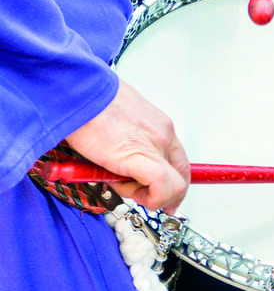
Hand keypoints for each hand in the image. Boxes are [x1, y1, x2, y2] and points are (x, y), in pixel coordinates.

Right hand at [65, 80, 190, 212]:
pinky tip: (125, 188)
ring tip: (116, 180)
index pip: (178, 161)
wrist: (74, 90)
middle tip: (146, 199)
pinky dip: (151, 198)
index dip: (173, 185)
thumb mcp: (116, 117)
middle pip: (182, 175)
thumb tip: (117, 157)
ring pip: (173, 185)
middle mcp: (162, 133)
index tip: (164, 197)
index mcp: (158, 124)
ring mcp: (155, 144)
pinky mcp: (141, 156)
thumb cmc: (86, 101)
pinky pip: (162, 187)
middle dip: (166, 195)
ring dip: (146, 194)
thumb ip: (124, 138)